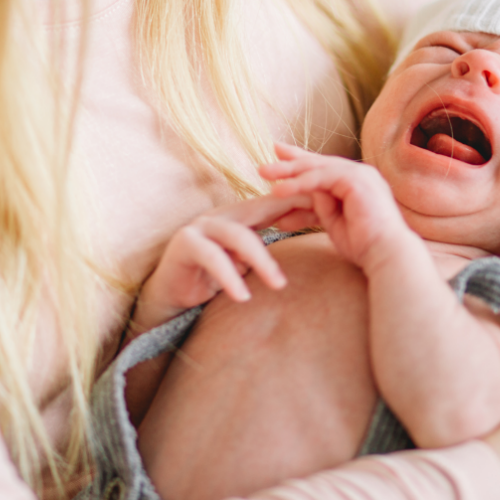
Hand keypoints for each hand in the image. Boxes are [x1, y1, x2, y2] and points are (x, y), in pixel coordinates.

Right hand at [134, 193, 306, 330]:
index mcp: (239, 216)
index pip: (276, 203)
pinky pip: (212, 258)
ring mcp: (201, 227)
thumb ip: (267, 253)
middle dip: (293, 212)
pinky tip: (243, 297)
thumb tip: (304, 250)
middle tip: (323, 225)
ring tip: (279, 285)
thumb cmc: (211, 281)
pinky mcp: (184, 245)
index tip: (332, 208)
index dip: (302, 202)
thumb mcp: (245, 265)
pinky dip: (229, 277)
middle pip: (262, 208)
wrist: (167, 298)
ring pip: (238, 235)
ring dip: (261, 260)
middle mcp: (222, 216)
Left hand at [260, 142, 416, 273]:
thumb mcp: (334, 222)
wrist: (386, 255)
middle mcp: (361, 174)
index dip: (300, 165)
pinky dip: (299, 183)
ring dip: (288, 171)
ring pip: (317, 167)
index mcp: (358, 183)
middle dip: (290, 163)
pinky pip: (321, 178)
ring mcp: (361, 174)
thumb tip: (298, 198)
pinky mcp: (357, 181)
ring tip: (264, 174)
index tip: (278, 163)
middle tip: (265, 164)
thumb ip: (319, 206)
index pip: (324, 169)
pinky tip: (279, 191)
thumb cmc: (364, 245)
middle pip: (319, 163)